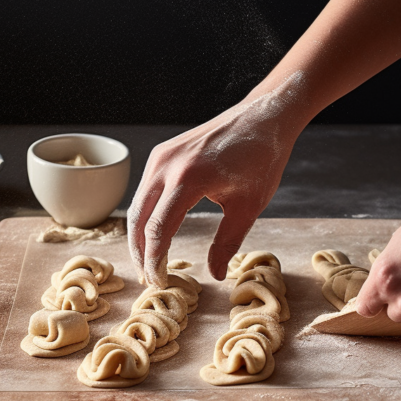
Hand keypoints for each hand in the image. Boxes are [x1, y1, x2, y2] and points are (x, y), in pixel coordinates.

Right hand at [129, 77, 304, 286]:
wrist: (263, 117)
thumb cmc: (261, 159)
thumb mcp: (249, 207)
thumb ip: (228, 242)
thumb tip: (215, 275)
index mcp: (188, 178)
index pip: (159, 228)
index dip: (155, 260)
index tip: (160, 282)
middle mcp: (167, 165)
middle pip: (138, 219)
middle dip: (140, 253)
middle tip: (149, 279)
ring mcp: (161, 156)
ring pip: (138, 205)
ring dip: (140, 235)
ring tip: (149, 263)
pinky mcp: (163, 154)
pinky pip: (146, 190)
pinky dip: (145, 215)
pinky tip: (154, 235)